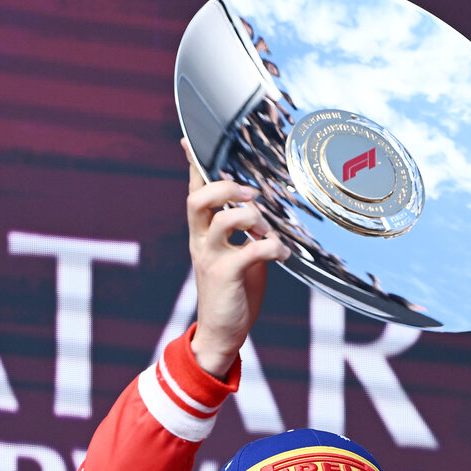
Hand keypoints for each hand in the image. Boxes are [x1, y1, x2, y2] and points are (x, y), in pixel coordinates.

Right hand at [183, 140, 288, 376]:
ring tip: (268, 228)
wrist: (222, 332)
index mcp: (203, 231)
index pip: (194, 190)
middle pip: (197, 199)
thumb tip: (263, 206)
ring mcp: (211, 258)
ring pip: (221, 221)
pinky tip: (282, 254)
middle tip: (251, 194)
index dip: (193, 164)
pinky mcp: (225, 276)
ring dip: (251, 218)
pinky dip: (272, 248)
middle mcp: (201, 240)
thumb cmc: (235, 288)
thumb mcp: (237, 252)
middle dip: (225, 188)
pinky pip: (249, 252)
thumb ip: (245, 229)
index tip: (188, 139)